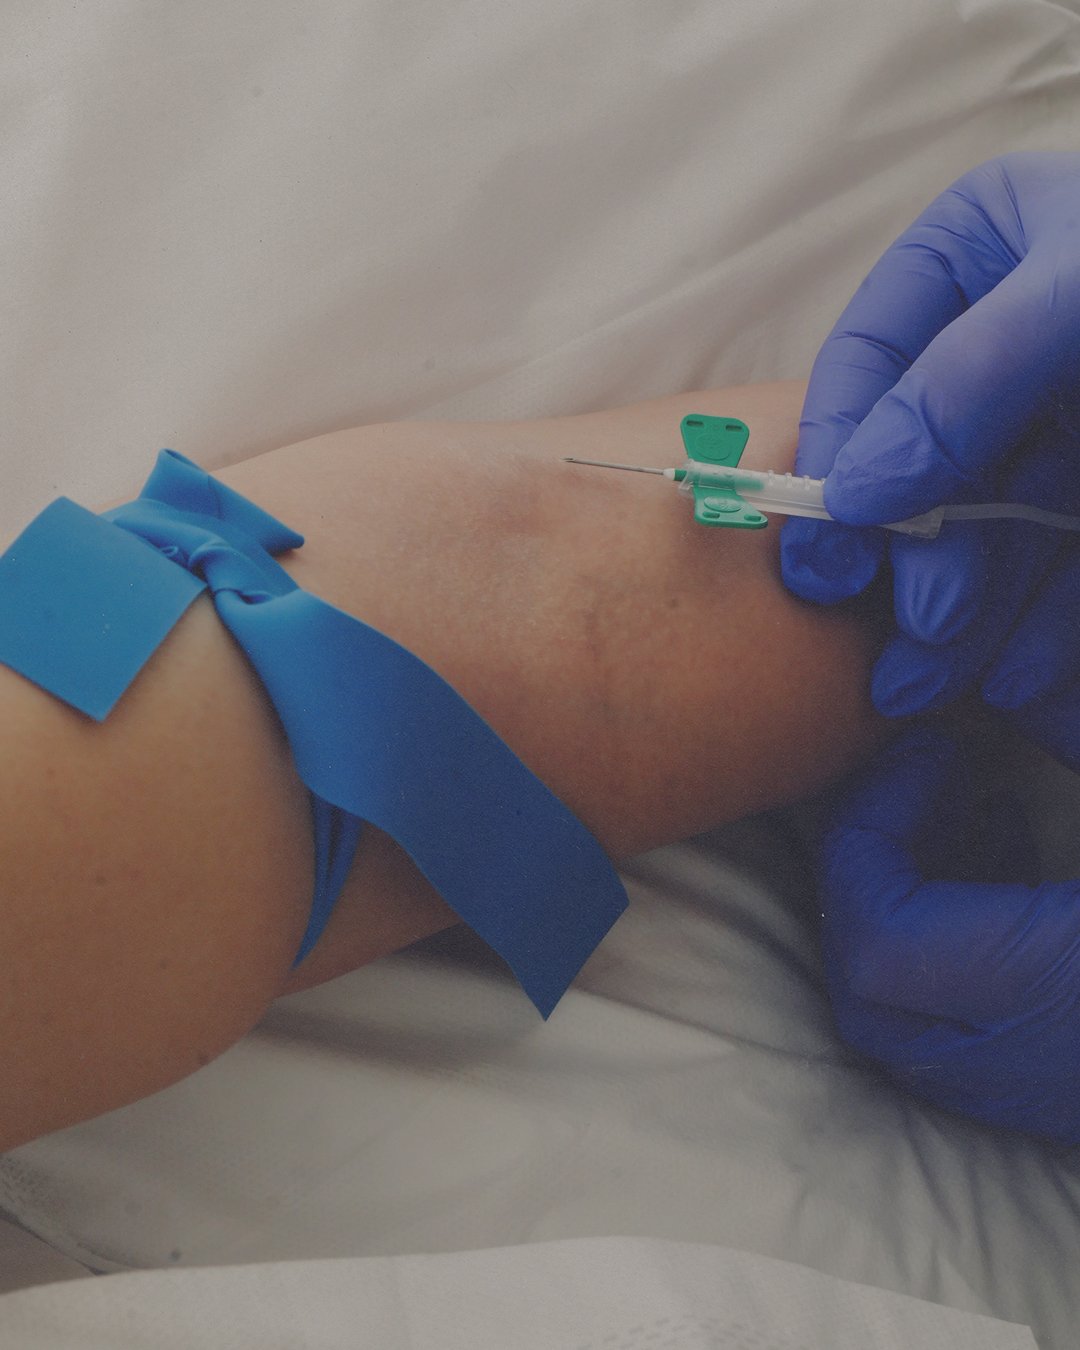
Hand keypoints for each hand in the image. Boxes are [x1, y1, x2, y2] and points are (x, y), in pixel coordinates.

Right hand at [781, 152, 1079, 718]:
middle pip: (916, 462)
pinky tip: (1011, 680)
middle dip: (912, 555)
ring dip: (958, 612)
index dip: (834, 450)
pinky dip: (1032, 625)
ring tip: (931, 685)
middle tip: (907, 628)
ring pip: (980, 528)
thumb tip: (855, 497)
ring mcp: (1052, 424)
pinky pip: (1049, 564)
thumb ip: (962, 382)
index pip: (867, 357)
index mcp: (977, 254)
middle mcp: (1001, 343)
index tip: (826, 538)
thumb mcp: (1079, 291)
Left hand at [820, 723, 1079, 1143]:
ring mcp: (1037, 1094)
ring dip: (898, 903)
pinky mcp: (1056, 1097)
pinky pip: (950, 1030)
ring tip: (965, 804)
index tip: (927, 752)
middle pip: (865, 982)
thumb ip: (1074, 729)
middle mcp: (1028, 1065)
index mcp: (1056, 994)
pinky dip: (944, 945)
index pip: (878, 939)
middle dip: (867, 865)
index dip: (873, 831)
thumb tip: (996, 678)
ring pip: (897, 1016)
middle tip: (925, 774)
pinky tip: (1006, 860)